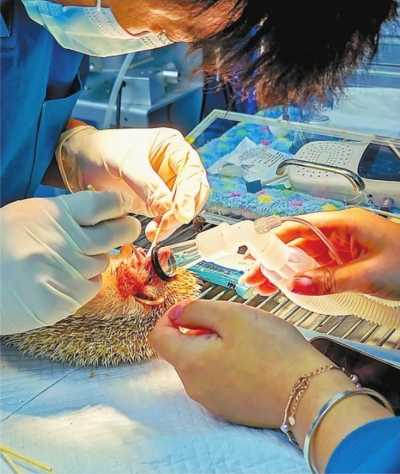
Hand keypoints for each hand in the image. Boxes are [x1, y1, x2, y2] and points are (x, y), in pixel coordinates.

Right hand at [0, 191, 140, 334]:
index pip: (103, 205)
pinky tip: (65, 279)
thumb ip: (65, 213)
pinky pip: (92, 287)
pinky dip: (85, 283)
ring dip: (96, 260)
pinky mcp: (65, 299)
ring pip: (103, 262)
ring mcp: (66, 271)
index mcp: (54, 215)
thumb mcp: (29, 216)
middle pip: (115, 233)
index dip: (119, 204)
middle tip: (128, 228)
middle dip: (127, 229)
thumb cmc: (1, 244)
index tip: (125, 206)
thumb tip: (104, 211)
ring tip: (71, 260)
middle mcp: (65, 241)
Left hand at [56, 126, 209, 240]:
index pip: (192, 171)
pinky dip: (165, 226)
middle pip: (194, 191)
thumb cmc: (103, 150)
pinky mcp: (158, 202)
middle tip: (169, 223)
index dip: (190, 193)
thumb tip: (168, 206)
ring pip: (184, 207)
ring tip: (157, 230)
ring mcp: (168, 185)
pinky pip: (169, 216)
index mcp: (173, 147)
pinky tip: (154, 231)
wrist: (81, 162)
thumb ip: (147, 184)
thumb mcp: (126, 163)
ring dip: (174, 221)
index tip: (182, 213)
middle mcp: (175, 166)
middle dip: (184, 210)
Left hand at [150, 299, 392, 471]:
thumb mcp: (232, 315)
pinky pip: (216, 379)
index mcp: (189, 363)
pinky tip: (253, 359)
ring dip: (214, 346)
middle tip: (231, 323)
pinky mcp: (230, 409)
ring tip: (246, 340)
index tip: (193, 309)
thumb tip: (176, 312)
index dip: (171, 316)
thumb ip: (196, 310)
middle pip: (181, 350)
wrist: (309, 393)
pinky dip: (226, 364)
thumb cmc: (273, 350)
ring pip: (200, 363)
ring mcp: (212, 401)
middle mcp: (194, 387)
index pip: (158, 336)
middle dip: (199, 330)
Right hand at [241, 208, 399, 300]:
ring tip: (261, 285)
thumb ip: (330, 280)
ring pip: (303, 258)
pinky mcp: (345, 264)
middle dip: (272, 259)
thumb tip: (295, 285)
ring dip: (282, 271)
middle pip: (296, 243)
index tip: (254, 252)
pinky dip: (300, 279)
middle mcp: (338, 233)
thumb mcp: (369, 273)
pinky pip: (316, 269)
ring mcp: (341, 249)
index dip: (273, 239)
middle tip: (252, 276)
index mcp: (343, 224)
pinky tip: (286, 287)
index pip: (298, 226)